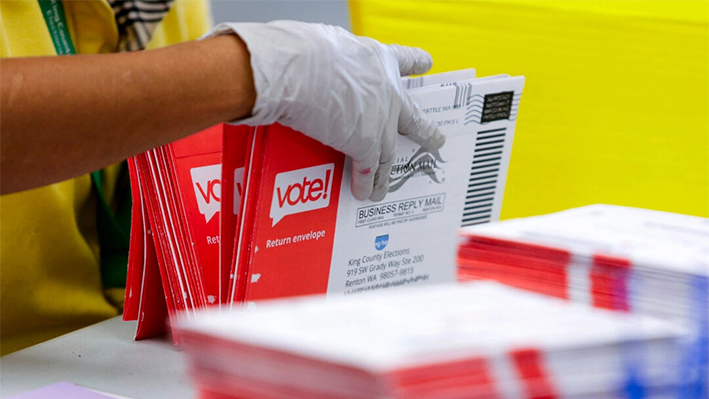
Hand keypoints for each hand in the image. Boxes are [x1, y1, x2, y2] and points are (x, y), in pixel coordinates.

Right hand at [203, 21, 444, 200]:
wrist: (299, 69)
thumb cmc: (304, 51)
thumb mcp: (327, 46)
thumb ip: (335, 61)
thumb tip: (318, 68)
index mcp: (377, 59)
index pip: (402, 59)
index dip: (415, 62)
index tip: (427, 63)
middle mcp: (386, 90)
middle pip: (411, 116)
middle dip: (424, 131)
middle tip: (436, 139)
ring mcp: (380, 121)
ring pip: (390, 152)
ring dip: (388, 172)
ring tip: (387, 186)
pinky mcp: (365, 144)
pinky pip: (369, 169)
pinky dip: (366, 183)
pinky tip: (365, 193)